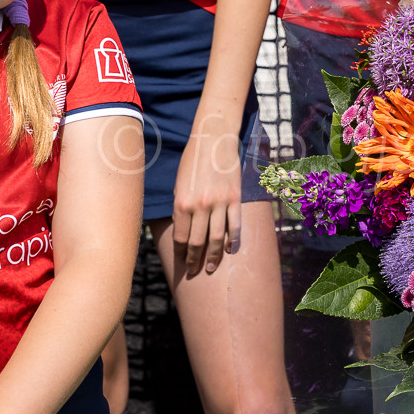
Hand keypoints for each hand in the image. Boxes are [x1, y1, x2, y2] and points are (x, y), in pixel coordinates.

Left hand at [170, 124, 243, 276]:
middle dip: (195, 260)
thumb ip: (180, 208)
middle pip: (198, 242)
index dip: (181, 254)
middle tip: (194, 272)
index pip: (181, 237)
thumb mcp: (179, 185)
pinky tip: (230, 250)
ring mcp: (219, 202)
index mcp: (182, 203)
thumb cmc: (192, 162)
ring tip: (211, 268)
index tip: (182, 264)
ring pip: (217, 237)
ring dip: (213, 256)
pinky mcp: (235, 197)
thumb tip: (183, 230)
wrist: (213, 140)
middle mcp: (200, 206)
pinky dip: (233, 240)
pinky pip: (235, 224)